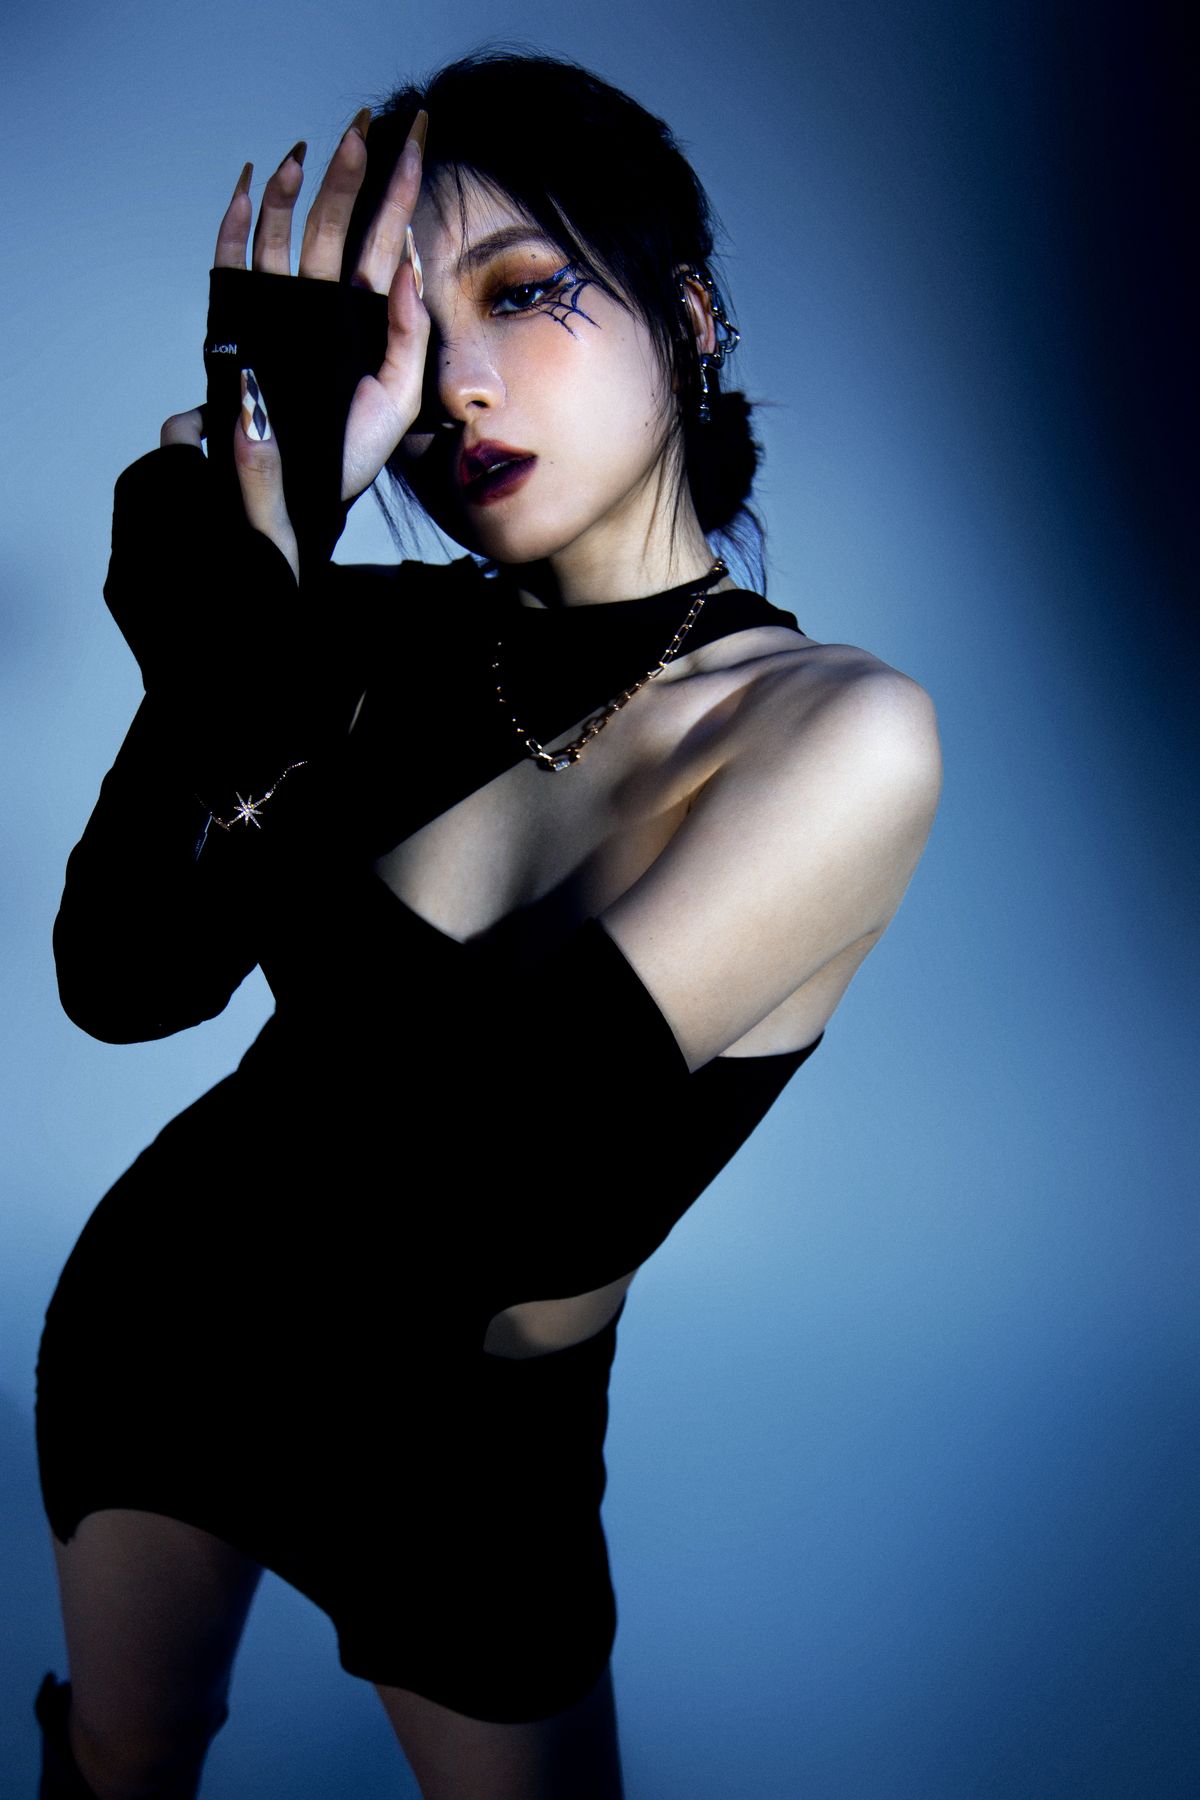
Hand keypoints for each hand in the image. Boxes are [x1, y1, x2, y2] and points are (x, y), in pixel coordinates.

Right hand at [162, 109, 428, 581]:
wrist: (297, 499)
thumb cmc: (349, 454)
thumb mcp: (401, 399)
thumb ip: (412, 335)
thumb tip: (413, 266)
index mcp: (368, 320)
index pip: (389, 241)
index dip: (401, 191)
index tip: (419, 138)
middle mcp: (325, 306)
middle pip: (337, 225)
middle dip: (351, 173)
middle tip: (364, 122)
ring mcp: (282, 311)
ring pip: (285, 235)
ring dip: (293, 190)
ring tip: (305, 151)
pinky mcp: (242, 324)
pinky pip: (234, 262)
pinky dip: (238, 222)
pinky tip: (249, 182)